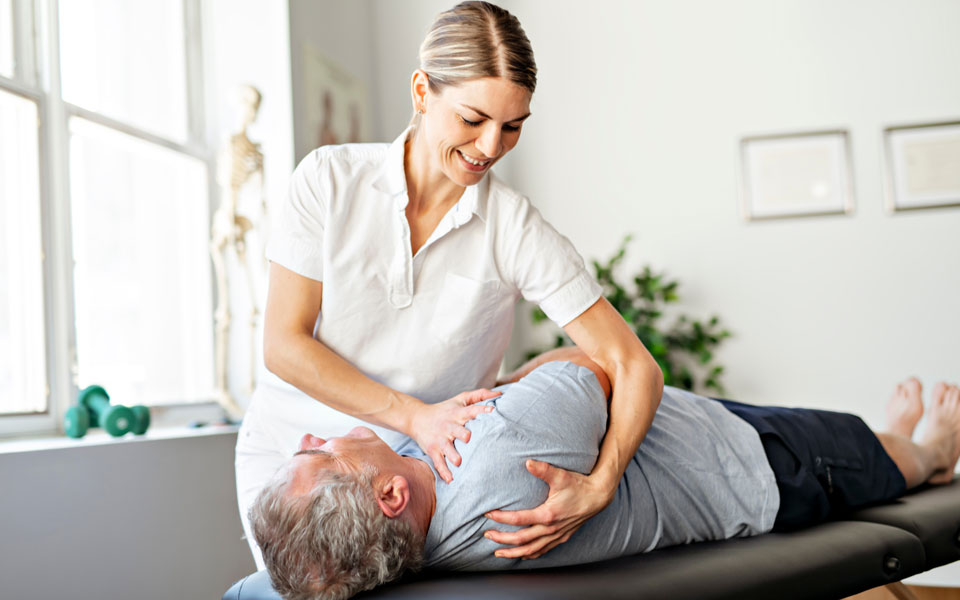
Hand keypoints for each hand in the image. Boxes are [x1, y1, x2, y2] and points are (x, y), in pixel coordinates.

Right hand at [409, 388, 499, 482]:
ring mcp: (440, 439)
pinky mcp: (433, 450)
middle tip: (469, 438)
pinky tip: (450, 480)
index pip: (470, 410)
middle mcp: (449, 425)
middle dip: (463, 434)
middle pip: (457, 429)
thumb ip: (479, 395)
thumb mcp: (460, 399)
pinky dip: (444, 471)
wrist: (417, 418)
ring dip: (452, 455)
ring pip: (446, 448)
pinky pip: (438, 462)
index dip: (481, 410)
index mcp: (457, 413)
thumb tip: (500, 393)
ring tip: (458, 462)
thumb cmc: (445, 409)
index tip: (492, 410)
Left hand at [483, 459, 612, 559]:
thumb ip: (543, 469)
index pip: (519, 519)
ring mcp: (557, 535)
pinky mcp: (562, 537)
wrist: (598, 496)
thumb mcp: (560, 475)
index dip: (501, 518)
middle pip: (521, 539)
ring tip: (499, 553)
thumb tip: (527, 462)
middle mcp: (551, 528)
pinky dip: (530, 554)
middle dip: (502, 539)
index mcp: (548, 514)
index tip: (488, 514)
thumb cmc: (579, 485)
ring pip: (531, 550)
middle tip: (487, 535)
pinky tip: (523, 555)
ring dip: (514, 552)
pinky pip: (543, 550)